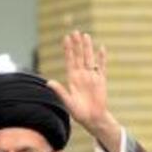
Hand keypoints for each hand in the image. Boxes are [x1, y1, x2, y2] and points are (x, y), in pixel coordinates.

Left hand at [48, 31, 121, 151]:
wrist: (93, 119)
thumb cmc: (79, 112)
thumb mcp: (68, 102)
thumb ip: (60, 92)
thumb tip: (49, 82)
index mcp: (72, 79)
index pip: (70, 60)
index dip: (68, 49)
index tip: (66, 38)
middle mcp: (81, 75)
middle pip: (79, 56)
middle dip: (77, 44)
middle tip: (74, 32)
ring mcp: (91, 77)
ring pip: (89, 59)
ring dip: (87, 48)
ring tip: (85, 36)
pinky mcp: (101, 80)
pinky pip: (101, 67)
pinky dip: (102, 58)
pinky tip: (101, 48)